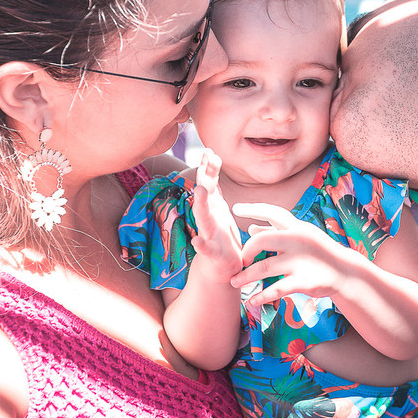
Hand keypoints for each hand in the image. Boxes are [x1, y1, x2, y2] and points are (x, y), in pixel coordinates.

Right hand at [189, 150, 243, 282]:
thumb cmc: (220, 236)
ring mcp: (209, 235)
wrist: (220, 268)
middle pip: (205, 194)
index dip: (208, 167)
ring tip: (200, 191)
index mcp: (212, 208)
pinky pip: (207, 249)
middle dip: (205, 176)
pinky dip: (201, 246)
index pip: (209, 183)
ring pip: (203, 218)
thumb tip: (210, 160)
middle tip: (205, 157)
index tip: (209, 149)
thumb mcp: (218, 208)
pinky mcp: (213, 254)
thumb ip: (214, 187)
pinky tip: (196, 242)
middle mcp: (208, 218)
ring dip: (201, 204)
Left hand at [229, 202, 359, 308]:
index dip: (253, 209)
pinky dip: (261, 296)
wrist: (346, 273)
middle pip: (262, 240)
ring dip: (246, 277)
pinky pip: (277, 289)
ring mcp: (301, 261)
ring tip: (234, 283)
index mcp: (297, 227)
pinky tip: (251, 301)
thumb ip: (275, 231)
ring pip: (265, 268)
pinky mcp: (304, 281)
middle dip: (246, 250)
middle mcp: (298, 240)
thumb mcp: (300, 236)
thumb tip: (251, 226)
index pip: (272, 212)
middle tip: (240, 261)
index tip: (235, 208)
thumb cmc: (319, 252)